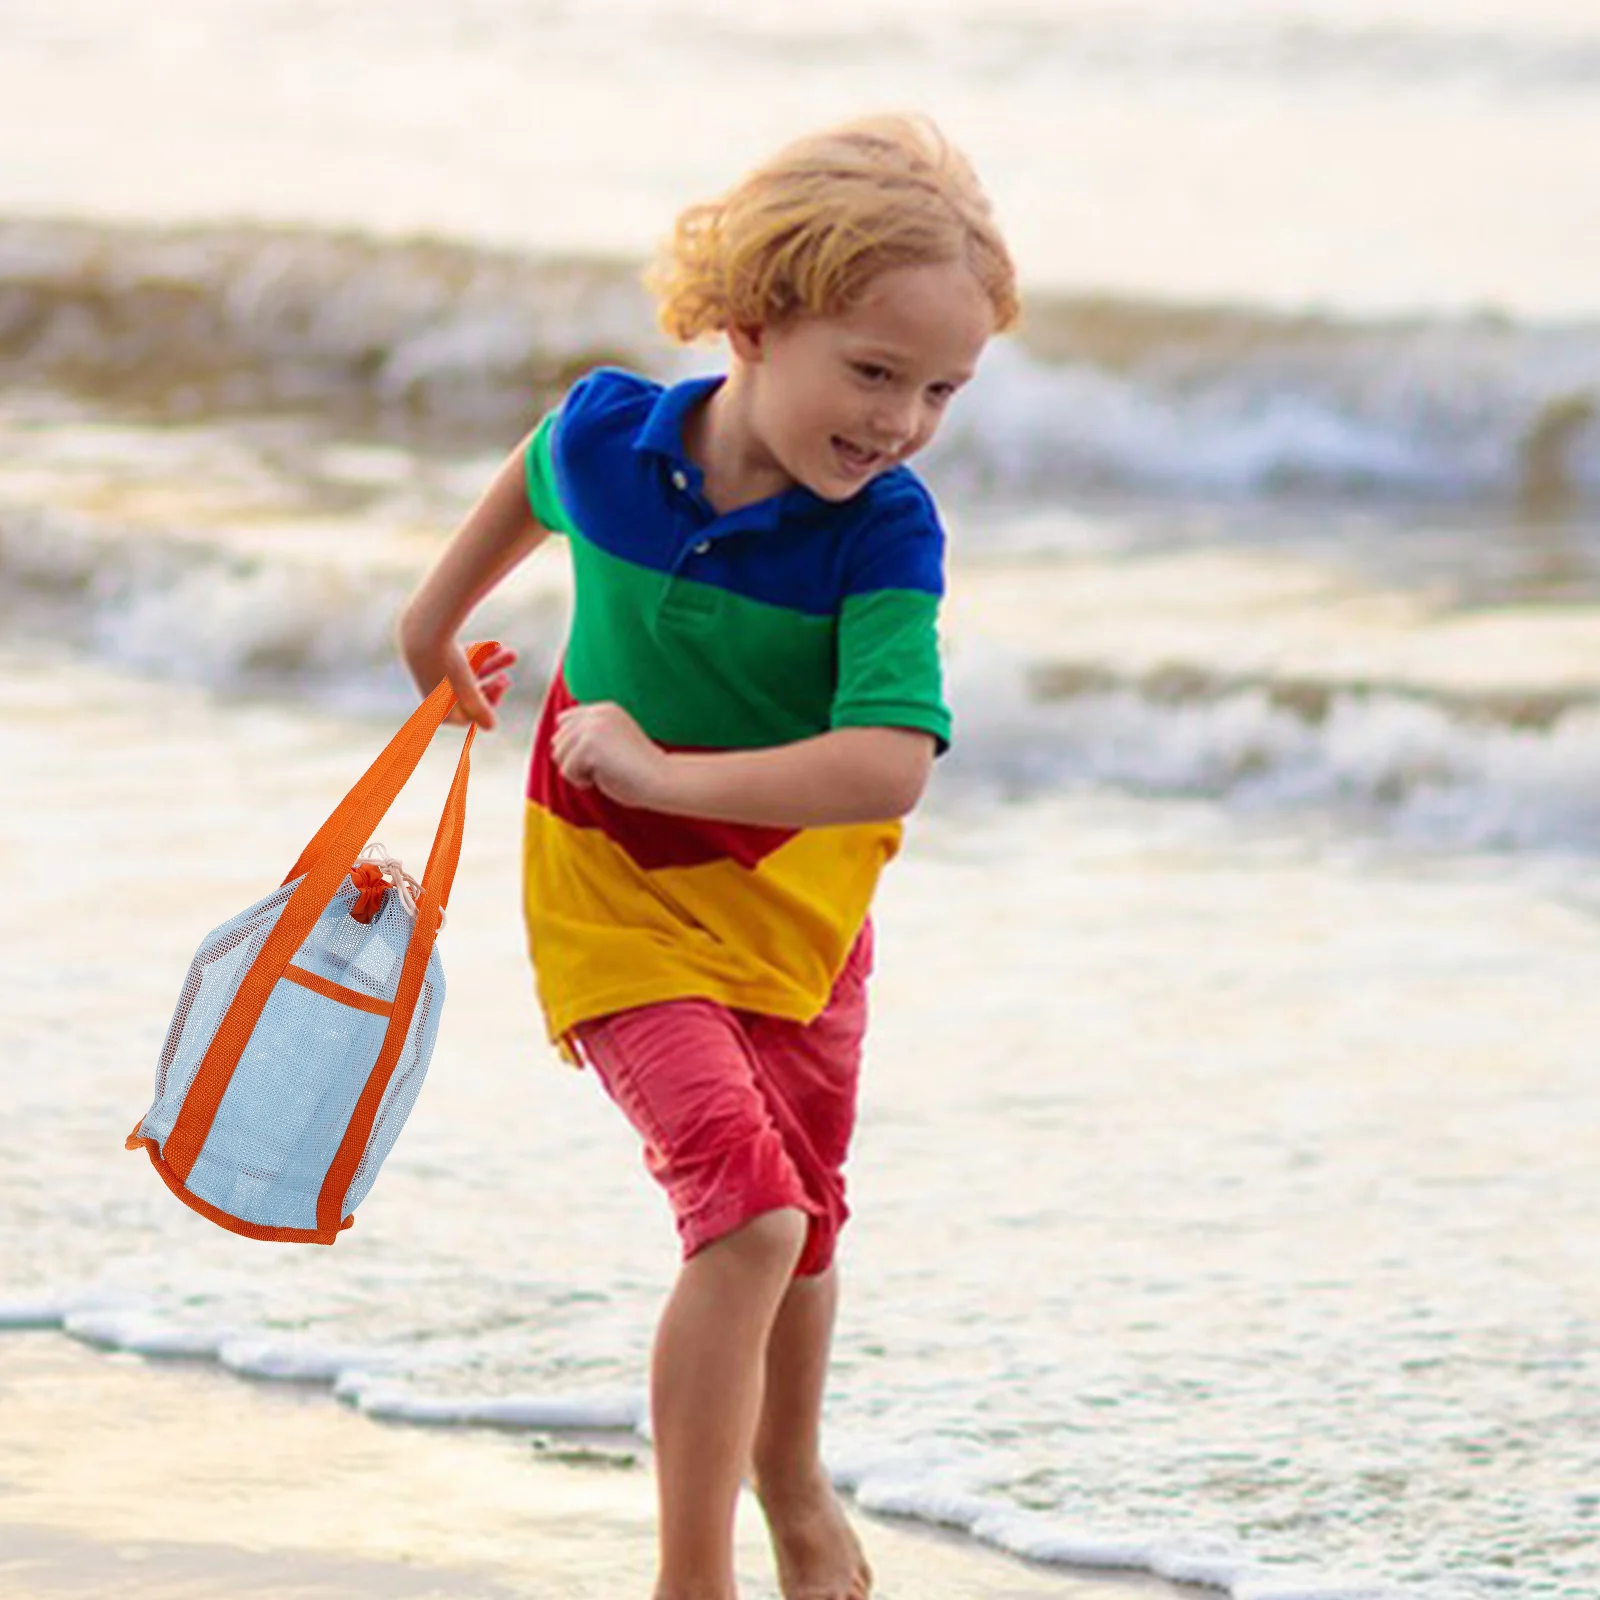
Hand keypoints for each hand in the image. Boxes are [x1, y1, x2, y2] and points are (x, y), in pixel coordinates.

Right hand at [404, 637, 517, 729]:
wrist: (423, 633)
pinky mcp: (432, 656)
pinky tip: (495, 646)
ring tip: (511, 654)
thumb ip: (480, 711)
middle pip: (471, 692)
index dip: (490, 700)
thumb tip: (490, 726)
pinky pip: (460, 659)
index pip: (471, 713)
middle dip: (493, 681)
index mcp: (439, 710)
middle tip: (508, 672)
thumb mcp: (469, 693)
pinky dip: (479, 654)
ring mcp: (433, 675)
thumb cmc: (448, 668)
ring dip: (493, 663)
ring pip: (468, 672)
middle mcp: (435, 695)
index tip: (501, 683)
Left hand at [552, 701, 669, 807]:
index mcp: (605, 709)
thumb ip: (588, 738)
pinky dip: (580, 781)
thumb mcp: (611, 745)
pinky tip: (600, 779)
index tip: (593, 760)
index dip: (571, 745)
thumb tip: (555, 742)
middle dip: (572, 760)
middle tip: (598, 769)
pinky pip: (567, 770)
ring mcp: (593, 727)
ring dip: (576, 772)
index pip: (565, 720)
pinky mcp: (590, 745)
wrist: (659, 778)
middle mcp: (597, 713)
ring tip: (600, 773)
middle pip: (558, 740)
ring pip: (560, 755)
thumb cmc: (638, 771)